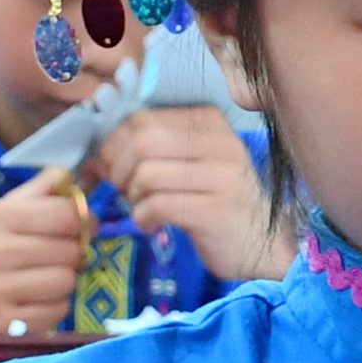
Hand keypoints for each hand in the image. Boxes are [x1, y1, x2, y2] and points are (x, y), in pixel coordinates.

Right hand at [0, 168, 87, 335]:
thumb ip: (34, 193)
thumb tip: (67, 174)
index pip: (64, 215)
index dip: (80, 219)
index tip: (79, 224)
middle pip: (70, 250)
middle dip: (72, 251)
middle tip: (62, 252)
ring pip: (66, 281)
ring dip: (63, 279)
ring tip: (45, 275)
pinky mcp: (1, 323)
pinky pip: (56, 311)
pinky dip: (53, 305)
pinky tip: (35, 297)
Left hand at [95, 109, 279, 281]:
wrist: (263, 245)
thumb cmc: (218, 201)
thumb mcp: (190, 163)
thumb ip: (152, 149)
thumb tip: (98, 152)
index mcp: (210, 121)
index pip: (143, 118)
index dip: (114, 143)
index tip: (110, 167)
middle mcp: (220, 142)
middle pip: (141, 142)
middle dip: (117, 169)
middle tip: (121, 190)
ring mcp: (222, 176)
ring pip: (146, 174)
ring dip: (131, 197)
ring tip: (142, 207)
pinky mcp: (215, 210)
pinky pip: (158, 205)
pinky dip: (143, 218)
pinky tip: (152, 224)